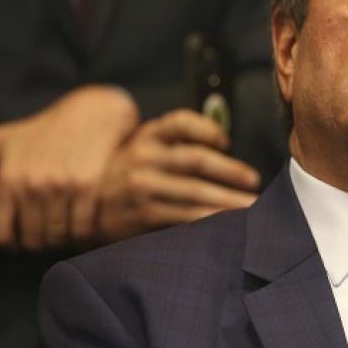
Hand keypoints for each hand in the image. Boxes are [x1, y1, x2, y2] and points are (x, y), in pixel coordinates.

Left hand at [0, 85, 139, 251]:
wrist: (91, 112)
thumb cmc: (44, 128)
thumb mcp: (3, 138)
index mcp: (9, 178)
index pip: (0, 233)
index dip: (9, 244)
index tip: (18, 242)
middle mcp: (32, 184)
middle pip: (32, 239)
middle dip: (38, 244)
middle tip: (45, 239)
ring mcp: (60, 186)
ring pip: (57, 236)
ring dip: (60, 242)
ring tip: (64, 236)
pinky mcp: (87, 187)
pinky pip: (82, 227)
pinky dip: (83, 235)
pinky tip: (83, 229)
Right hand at [95, 108, 260, 242]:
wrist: (92, 204)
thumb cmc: (134, 171)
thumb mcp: (147, 146)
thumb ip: (179, 141)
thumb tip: (224, 143)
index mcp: (149, 135)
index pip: (180, 122)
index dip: (207, 129)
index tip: (227, 141)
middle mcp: (145, 158)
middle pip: (196, 160)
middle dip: (231, 171)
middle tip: (255, 181)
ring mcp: (143, 188)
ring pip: (195, 193)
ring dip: (228, 201)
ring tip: (252, 207)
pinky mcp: (145, 215)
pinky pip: (185, 217)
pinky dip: (210, 220)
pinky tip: (228, 224)